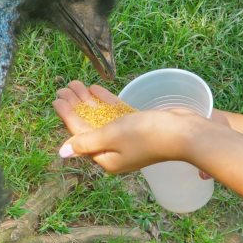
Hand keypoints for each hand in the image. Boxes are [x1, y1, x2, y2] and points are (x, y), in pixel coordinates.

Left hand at [54, 81, 214, 178]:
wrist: (185, 133)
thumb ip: (86, 142)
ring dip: (88, 101)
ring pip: (101, 117)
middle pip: (89, 125)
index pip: (79, 135)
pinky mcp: (138, 125)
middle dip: (76, 106)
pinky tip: (95, 89)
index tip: (57, 99)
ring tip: (76, 84)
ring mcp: (127, 138)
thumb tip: (62, 153)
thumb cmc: (147, 136)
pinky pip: (116, 113)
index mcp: (106, 158)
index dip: (67, 116)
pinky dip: (105, 102)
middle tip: (64, 88)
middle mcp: (115, 150)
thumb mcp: (111, 137)